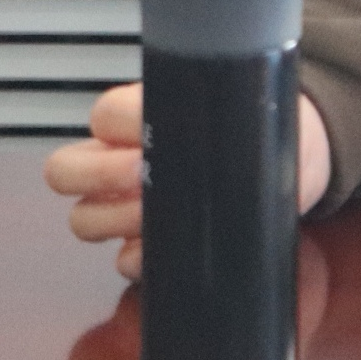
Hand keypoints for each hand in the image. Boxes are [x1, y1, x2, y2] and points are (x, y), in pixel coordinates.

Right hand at [44, 83, 333, 280]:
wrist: (296, 156)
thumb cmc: (259, 121)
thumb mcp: (239, 99)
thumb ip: (216, 98)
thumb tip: (216, 105)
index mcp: (138, 117)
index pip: (102, 115)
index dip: (118, 124)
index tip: (149, 129)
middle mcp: (120, 161)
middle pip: (64, 170)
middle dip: (98, 174)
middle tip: (139, 174)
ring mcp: (128, 205)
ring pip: (83, 218)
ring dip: (115, 219)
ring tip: (159, 213)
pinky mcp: (150, 245)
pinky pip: (123, 260)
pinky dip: (140, 258)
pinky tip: (169, 247)